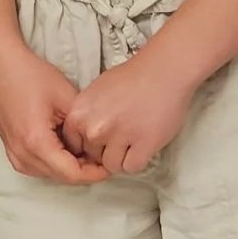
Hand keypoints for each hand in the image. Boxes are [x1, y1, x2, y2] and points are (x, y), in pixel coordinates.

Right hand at [0, 43, 108, 185]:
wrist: (0, 65)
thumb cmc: (29, 75)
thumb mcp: (67, 97)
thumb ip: (83, 127)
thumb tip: (96, 145)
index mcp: (37, 142)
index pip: (72, 174)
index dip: (94, 173)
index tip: (109, 166)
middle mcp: (22, 153)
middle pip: (61, 177)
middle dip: (83, 171)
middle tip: (102, 156)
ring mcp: (13, 153)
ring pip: (49, 174)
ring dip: (68, 167)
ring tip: (85, 150)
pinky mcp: (11, 148)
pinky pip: (36, 166)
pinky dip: (53, 162)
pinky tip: (64, 147)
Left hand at [62, 49, 196, 175]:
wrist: (163, 71)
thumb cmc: (133, 77)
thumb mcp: (96, 91)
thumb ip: (87, 114)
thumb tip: (85, 134)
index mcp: (79, 112)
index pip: (73, 144)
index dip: (88, 145)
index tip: (100, 141)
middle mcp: (94, 128)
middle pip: (93, 156)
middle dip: (106, 151)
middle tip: (122, 137)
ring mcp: (118, 137)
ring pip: (112, 165)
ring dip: (122, 158)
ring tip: (133, 141)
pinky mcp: (142, 145)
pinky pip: (132, 167)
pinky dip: (138, 160)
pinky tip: (143, 146)